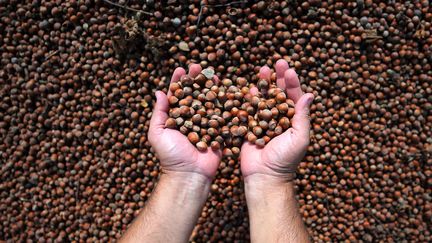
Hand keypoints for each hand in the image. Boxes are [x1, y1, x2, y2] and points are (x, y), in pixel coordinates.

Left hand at [148, 64, 221, 178]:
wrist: (190, 174)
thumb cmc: (170, 155)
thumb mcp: (157, 133)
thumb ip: (159, 113)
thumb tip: (158, 92)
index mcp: (176, 117)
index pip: (177, 95)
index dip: (179, 81)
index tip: (180, 69)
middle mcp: (191, 117)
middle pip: (195, 94)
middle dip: (196, 80)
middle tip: (198, 66)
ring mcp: (206, 123)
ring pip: (209, 101)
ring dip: (211, 87)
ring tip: (213, 74)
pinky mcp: (219, 131)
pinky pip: (223, 115)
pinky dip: (226, 103)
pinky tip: (228, 90)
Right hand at [240, 59, 313, 180]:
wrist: (264, 176)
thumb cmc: (286, 159)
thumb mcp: (299, 138)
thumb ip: (303, 117)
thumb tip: (310, 94)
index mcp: (293, 119)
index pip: (294, 96)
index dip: (292, 83)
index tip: (290, 70)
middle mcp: (278, 117)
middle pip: (278, 93)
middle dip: (278, 77)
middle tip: (277, 62)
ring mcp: (263, 120)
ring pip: (264, 98)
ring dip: (263, 83)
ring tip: (263, 69)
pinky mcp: (250, 126)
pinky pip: (249, 109)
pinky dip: (249, 98)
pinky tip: (249, 86)